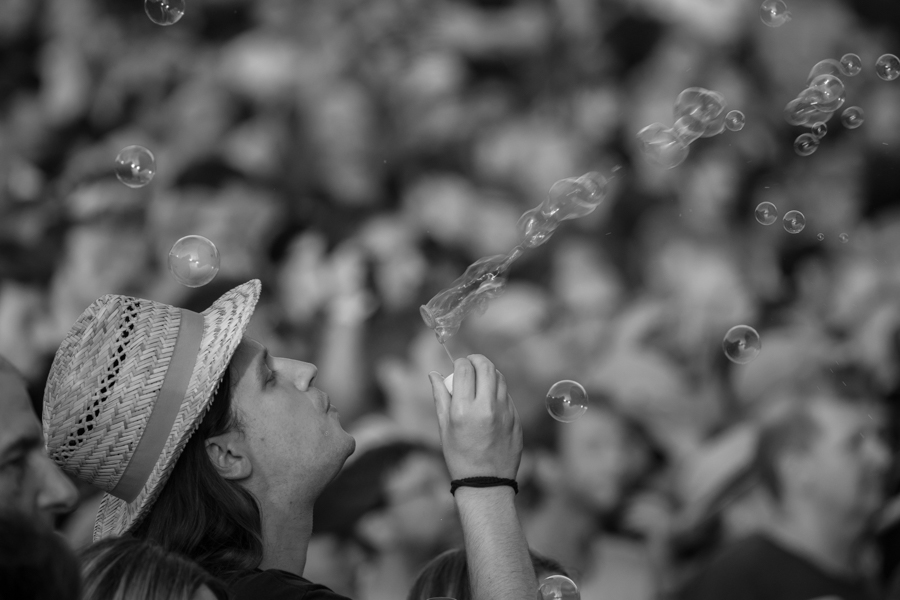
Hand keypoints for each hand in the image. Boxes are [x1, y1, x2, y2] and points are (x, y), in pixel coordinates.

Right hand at [428, 355, 522, 480]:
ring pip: (500, 378)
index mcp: (464, 410)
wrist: (486, 483)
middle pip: (486, 367)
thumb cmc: (459, 457)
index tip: (458, 365)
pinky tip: (490, 401)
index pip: (465, 369)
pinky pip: (507, 396)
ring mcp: (505, 413)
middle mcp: (487, 408)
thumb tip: (433, 374)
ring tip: (480, 382)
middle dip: (477, 360)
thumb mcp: (444, 427)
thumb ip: (440, 397)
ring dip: (489, 374)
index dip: (460, 362)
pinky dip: (498, 392)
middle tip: (471, 364)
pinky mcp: (516, 420)